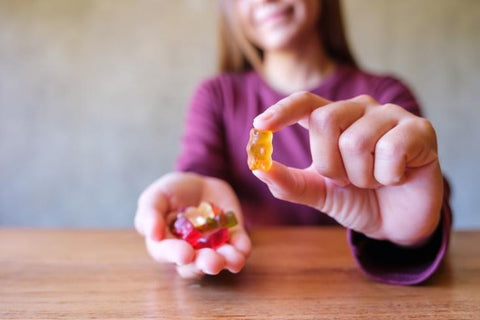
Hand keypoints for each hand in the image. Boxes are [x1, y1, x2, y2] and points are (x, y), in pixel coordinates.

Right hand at [134, 172, 250, 278]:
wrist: (200, 181)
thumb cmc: (172, 192)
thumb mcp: (156, 196)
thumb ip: (149, 213)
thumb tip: (152, 235)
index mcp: (165, 243)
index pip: (166, 253)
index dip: (175, 254)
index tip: (185, 254)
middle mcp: (189, 252)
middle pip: (194, 265)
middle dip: (204, 264)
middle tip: (213, 262)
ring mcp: (212, 247)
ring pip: (218, 261)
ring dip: (226, 262)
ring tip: (233, 260)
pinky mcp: (232, 238)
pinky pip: (238, 248)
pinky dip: (241, 250)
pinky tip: (243, 250)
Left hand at [253, 92, 442, 245]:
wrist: (397, 223)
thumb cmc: (357, 200)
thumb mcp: (319, 193)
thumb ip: (289, 182)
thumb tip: (259, 168)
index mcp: (333, 119)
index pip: (305, 103)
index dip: (282, 111)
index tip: (260, 126)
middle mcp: (360, 109)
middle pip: (326, 120)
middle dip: (330, 164)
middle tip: (348, 181)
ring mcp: (391, 115)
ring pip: (356, 140)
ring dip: (361, 176)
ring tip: (374, 181)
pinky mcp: (420, 129)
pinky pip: (391, 149)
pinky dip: (388, 176)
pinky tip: (398, 177)